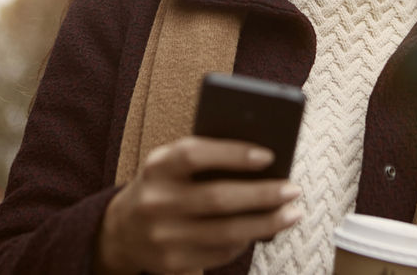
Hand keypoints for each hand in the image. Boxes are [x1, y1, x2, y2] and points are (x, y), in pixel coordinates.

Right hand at [95, 136, 302, 273]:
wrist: (123, 230)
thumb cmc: (165, 185)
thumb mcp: (172, 164)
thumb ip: (206, 158)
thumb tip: (264, 161)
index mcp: (156, 166)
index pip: (194, 154)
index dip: (232, 153)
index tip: (268, 155)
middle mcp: (155, 201)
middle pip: (217, 198)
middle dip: (262, 195)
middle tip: (293, 189)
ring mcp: (162, 236)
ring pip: (225, 232)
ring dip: (266, 223)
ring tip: (293, 212)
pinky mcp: (171, 263)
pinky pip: (220, 252)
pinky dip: (246, 240)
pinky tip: (264, 229)